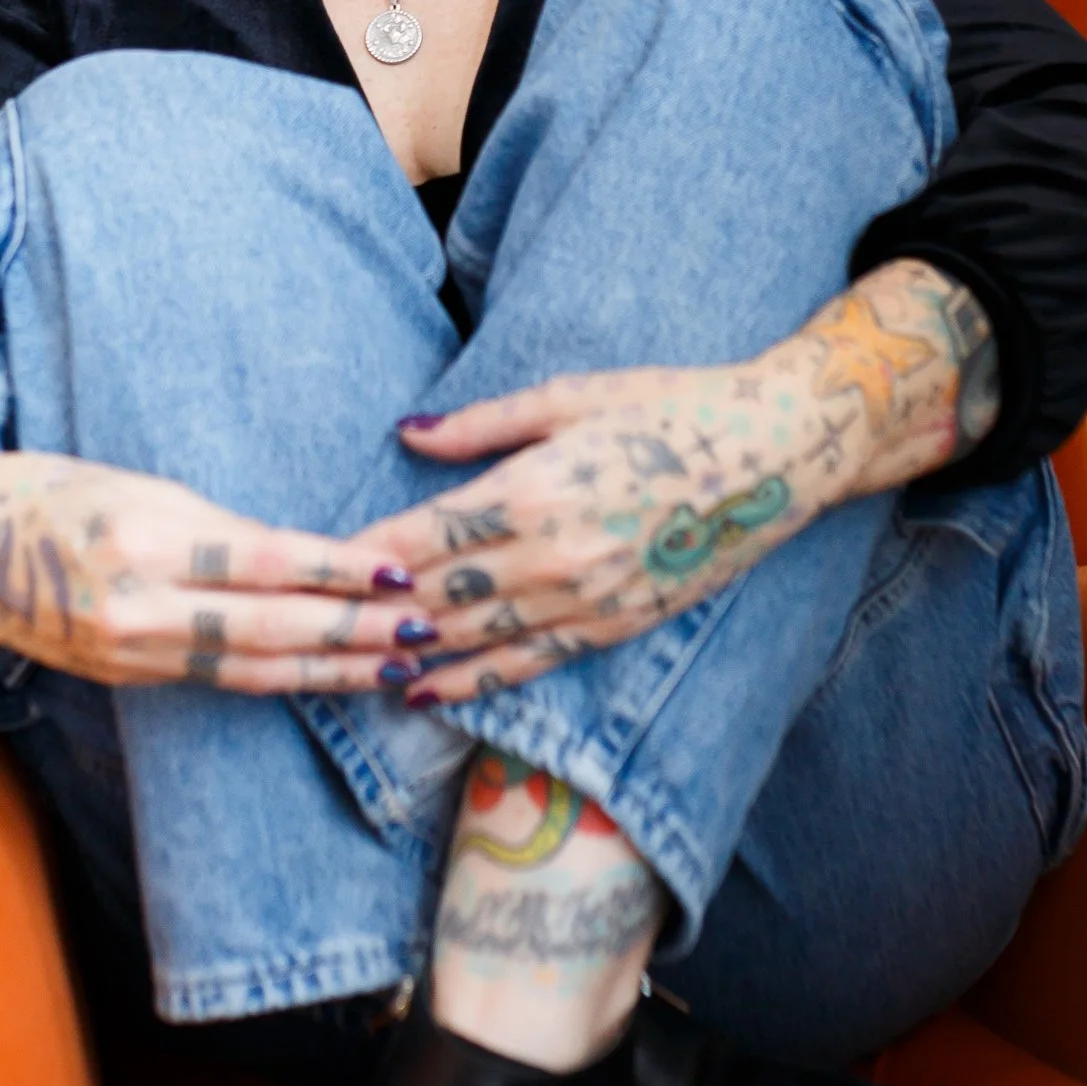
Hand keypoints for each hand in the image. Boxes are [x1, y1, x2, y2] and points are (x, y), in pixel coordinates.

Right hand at [0, 405, 431, 694]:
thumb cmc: (52, 489)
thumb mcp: (135, 484)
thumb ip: (213, 527)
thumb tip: (303, 556)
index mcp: (142, 537)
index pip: (265, 561)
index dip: (339, 572)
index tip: (402, 571)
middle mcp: (135, 604)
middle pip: (268, 626)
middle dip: (353, 632)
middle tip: (424, 631)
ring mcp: (126, 651)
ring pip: (249, 667)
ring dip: (329, 669)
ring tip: (394, 666)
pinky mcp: (121, 677)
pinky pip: (216, 681)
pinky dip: (277, 679)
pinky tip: (324, 676)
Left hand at [346, 262, 998, 705]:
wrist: (774, 453)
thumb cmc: (669, 405)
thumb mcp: (570, 395)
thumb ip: (480, 423)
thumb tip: (404, 431)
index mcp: (532, 490)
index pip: (420, 536)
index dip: (361, 555)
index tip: (312, 562)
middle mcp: (552, 556)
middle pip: (434, 595)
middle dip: (371, 613)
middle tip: (312, 625)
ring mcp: (585, 600)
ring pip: (472, 639)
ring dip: (407, 654)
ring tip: (348, 663)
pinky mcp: (614, 625)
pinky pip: (528, 665)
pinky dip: (471, 682)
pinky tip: (426, 690)